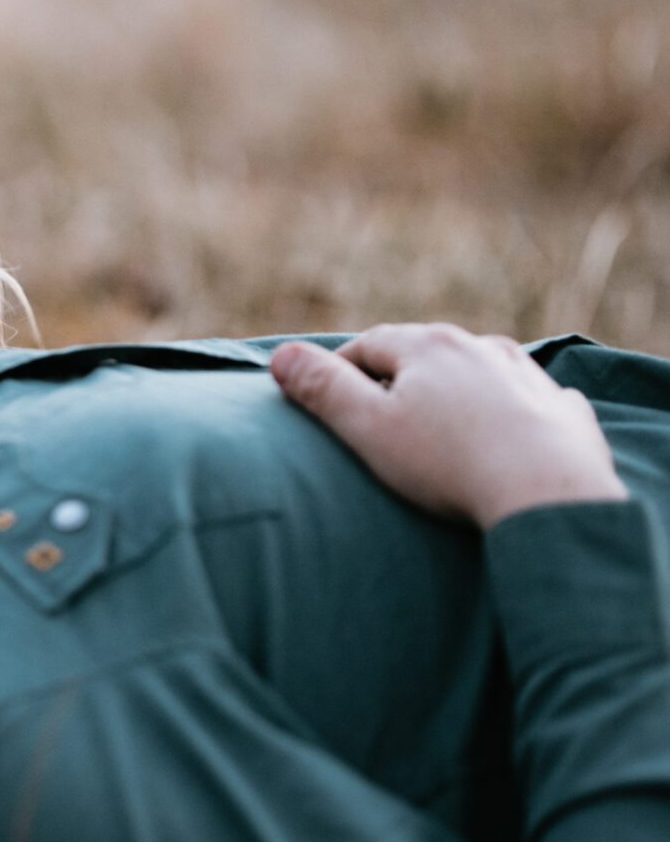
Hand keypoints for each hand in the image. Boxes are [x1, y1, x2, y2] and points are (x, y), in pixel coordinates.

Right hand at [271, 325, 624, 529]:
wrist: (550, 496)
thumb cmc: (449, 465)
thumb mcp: (367, 428)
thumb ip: (321, 389)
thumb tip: (280, 355)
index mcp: (426, 345)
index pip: (367, 345)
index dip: (341, 371)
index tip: (329, 401)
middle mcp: (478, 346)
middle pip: (422, 352)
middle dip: (398, 377)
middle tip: (380, 419)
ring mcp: (525, 374)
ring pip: (476, 368)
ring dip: (454, 388)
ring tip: (441, 424)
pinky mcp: (562, 408)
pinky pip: (526, 396)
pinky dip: (509, 407)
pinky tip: (505, 434)